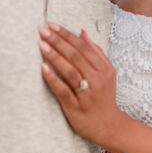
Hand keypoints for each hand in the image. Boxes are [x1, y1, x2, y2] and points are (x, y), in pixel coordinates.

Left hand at [39, 23, 121, 145]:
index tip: (52, 25)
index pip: (84, 47)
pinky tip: (43, 68)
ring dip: (55, 56)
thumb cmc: (104, 98)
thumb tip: (83, 32)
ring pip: (70, 71)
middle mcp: (97, 80)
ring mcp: (86, 94)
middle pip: (76, 56)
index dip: (67, 35)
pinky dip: (53, 79)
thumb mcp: (107, 73)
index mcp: (104, 69)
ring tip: (41, 45)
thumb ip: (96, 52)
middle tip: (42, 30)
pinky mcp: (75, 107)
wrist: (110, 126)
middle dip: (58, 41)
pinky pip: (63, 91)